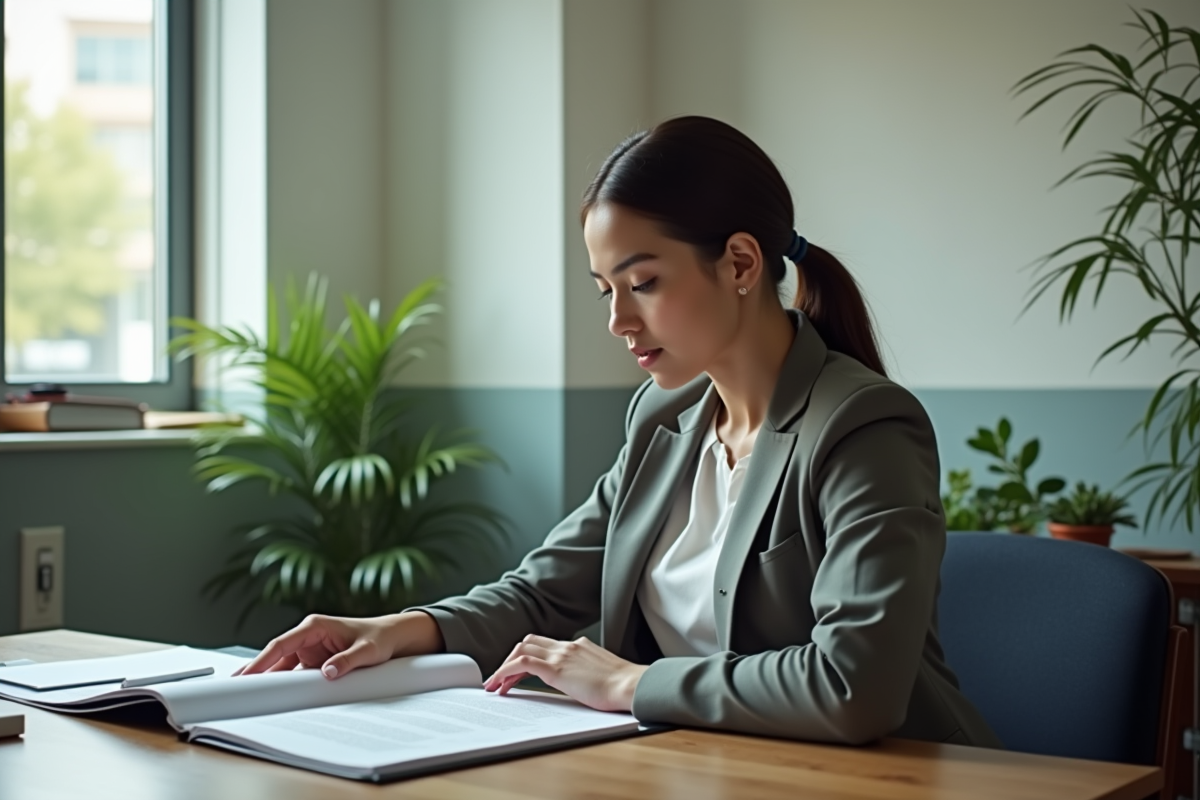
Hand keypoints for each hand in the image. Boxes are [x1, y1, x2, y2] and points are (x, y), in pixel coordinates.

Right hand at [233, 611, 443, 678]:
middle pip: (276, 657)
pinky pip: (293, 674)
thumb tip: (328, 672)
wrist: (393, 638)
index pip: (281, 644)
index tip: (248, 674)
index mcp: (315, 626)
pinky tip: (272, 697)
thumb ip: (348, 661)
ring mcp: (309, 650)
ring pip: (282, 667)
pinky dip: (283, 685)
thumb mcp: (368, 650)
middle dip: (256, 672)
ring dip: (268, 680)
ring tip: (248, 697)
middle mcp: (308, 636)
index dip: (262, 660)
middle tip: (236, 689)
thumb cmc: (380, 638)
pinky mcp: (314, 662)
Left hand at [483, 634, 647, 711]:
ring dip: (504, 666)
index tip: (517, 673)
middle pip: (529, 642)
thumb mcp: (602, 673)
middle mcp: (568, 646)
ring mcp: (561, 655)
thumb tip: (580, 684)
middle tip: (501, 678)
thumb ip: (587, 672)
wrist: (632, 685)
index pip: (545, 644)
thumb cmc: (623, 686)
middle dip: (511, 658)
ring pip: (521, 649)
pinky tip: (499, 684)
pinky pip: (522, 663)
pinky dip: (505, 671)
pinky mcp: (556, 669)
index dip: (527, 656)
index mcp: (579, 646)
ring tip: (495, 685)